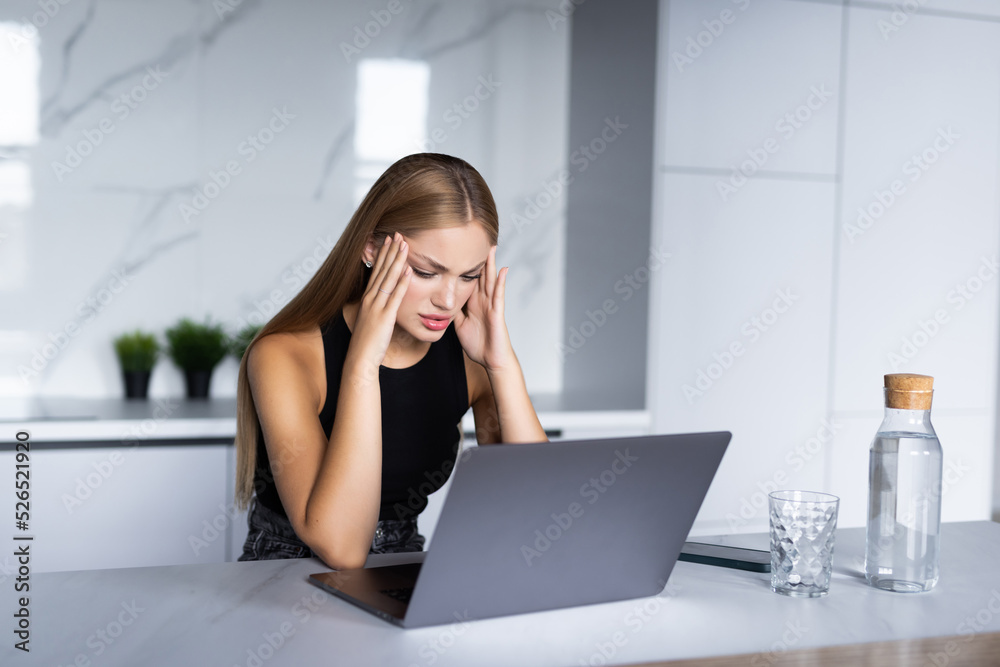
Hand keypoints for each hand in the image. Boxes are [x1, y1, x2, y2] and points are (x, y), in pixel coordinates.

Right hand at [347, 233, 412, 369]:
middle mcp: (370, 299)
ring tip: (404, 244)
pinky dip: (402, 282)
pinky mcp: (384, 317)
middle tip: (397, 233)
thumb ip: (377, 308)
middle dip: (390, 251)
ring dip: (397, 260)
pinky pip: (395, 296)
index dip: (383, 255)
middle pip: (381, 270)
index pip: (376, 271)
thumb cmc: (366, 342)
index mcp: (368, 299)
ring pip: (388, 278)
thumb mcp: (371, 320)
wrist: (359, 359)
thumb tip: (382, 301)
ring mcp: (377, 307)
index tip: (388, 240)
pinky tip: (408, 270)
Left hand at [454, 245, 513, 370]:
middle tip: (477, 239)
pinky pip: (499, 295)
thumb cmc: (478, 345)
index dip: (464, 265)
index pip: (468, 280)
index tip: (458, 250)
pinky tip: (503, 270)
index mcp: (473, 303)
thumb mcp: (460, 325)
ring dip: (491, 264)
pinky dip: (501, 282)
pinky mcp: (497, 313)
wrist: (491, 361)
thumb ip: (454, 312)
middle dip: (478, 258)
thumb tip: (442, 303)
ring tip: (492, 247)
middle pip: (480, 275)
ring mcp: (491, 305)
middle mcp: (483, 301)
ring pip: (490, 280)